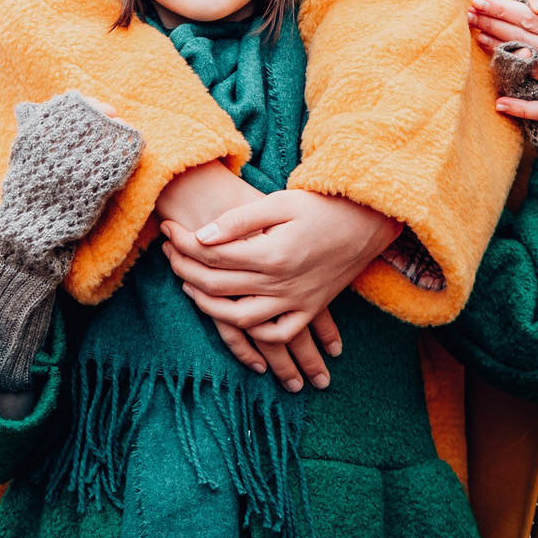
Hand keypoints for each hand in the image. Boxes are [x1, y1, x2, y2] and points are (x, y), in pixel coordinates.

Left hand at [161, 189, 400, 390]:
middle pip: (218, 286)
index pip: (212, 255)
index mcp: (271, 253)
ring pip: (240, 318)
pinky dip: (255, 335)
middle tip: (168, 254)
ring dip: (209, 307)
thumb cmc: (322, 205)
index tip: (169, 228)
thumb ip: (240, 220)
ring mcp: (296, 300)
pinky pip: (277, 333)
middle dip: (185, 270)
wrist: (369, 221)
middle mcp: (281, 282)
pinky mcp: (310, 308)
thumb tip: (201, 235)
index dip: (183, 242)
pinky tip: (238, 322)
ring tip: (190, 289)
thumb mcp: (280, 202)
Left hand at [468, 0, 537, 122]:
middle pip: (525, 40)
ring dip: (500, 55)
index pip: (533, 16)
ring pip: (532, 69)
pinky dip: (524, 109)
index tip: (480, 0)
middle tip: (467, 15)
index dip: (503, 8)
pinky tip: (500, 103)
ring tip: (477, 41)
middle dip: (493, 26)